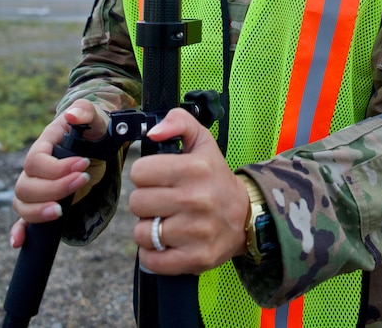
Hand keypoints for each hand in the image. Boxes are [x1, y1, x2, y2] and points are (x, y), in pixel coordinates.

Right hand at [10, 100, 107, 247]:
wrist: (99, 142)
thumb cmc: (95, 128)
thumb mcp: (95, 117)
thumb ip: (85, 111)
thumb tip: (72, 116)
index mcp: (44, 145)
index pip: (36, 161)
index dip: (56, 168)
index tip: (84, 164)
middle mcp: (36, 167)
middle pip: (27, 186)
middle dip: (53, 189)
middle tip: (83, 180)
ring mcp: (38, 185)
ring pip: (23, 203)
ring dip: (39, 211)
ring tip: (61, 211)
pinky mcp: (45, 200)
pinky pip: (24, 218)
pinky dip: (20, 230)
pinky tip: (20, 242)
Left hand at [129, 107, 248, 274]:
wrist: (245, 216)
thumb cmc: (215, 177)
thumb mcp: (202, 141)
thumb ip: (178, 122)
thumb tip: (153, 132)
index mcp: (194, 168)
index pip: (140, 171)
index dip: (146, 174)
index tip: (159, 178)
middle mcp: (195, 199)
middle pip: (137, 202)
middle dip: (146, 201)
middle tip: (164, 200)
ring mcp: (195, 232)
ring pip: (141, 232)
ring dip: (149, 228)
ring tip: (167, 221)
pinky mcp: (195, 258)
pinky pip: (151, 259)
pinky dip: (153, 253)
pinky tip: (167, 241)